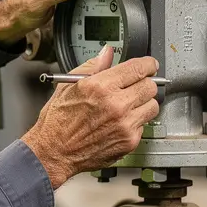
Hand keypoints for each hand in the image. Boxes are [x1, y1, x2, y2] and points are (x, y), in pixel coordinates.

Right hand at [22, 47, 159, 188]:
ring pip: (152, 106)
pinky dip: (135, 122)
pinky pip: (144, 125)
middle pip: (150, 86)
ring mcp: (125, 124)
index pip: (138, 68)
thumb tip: (107, 53)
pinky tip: (119, 123)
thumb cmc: (57, 122)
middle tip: (135, 86)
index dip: (147, 64)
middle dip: (144, 83)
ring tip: (127, 106)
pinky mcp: (129, 141)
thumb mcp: (68, 86)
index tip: (149, 64)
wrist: (54, 152)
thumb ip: (92, 67)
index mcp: (100, 87)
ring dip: (143, 103)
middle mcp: (116, 105)